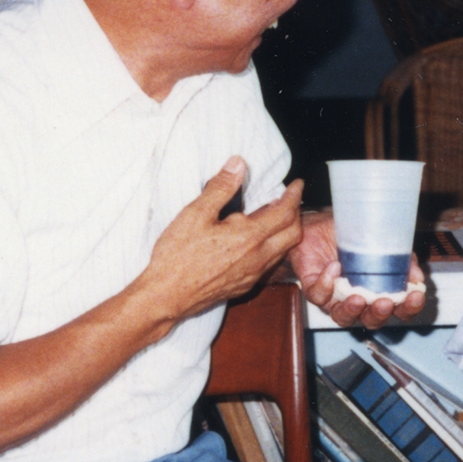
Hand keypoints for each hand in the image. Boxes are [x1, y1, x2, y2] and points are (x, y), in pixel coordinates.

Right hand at [138, 156, 303, 322]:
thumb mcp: (196, 214)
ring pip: (283, 251)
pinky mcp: (243, 287)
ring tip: (272, 216)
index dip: (294, 196)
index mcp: (250, 237)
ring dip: (285, 232)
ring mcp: (252, 276)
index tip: (296, 184)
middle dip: (295, 214)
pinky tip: (256, 241)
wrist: (166, 297)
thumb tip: (238, 165)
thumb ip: (221, 187)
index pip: (285, 213)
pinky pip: (269, 265)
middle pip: (293, 234)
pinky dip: (273, 248)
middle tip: (288, 199)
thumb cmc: (177, 257)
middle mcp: (257, 258)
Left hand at [290, 211, 425, 328]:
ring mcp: (334, 299)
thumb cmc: (353, 237)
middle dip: (379, 314)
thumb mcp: (383, 243)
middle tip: (385, 302)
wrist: (320, 224)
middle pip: (371, 321)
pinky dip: (326, 283)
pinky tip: (334, 267)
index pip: (398, 310)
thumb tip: (417, 277)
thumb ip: (402, 260)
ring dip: (351, 310)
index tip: (415, 296)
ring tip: (357, 297)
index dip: (409, 308)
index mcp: (378, 292)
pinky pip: (318, 295)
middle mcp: (358, 301)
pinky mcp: (314, 290)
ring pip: (342, 317)